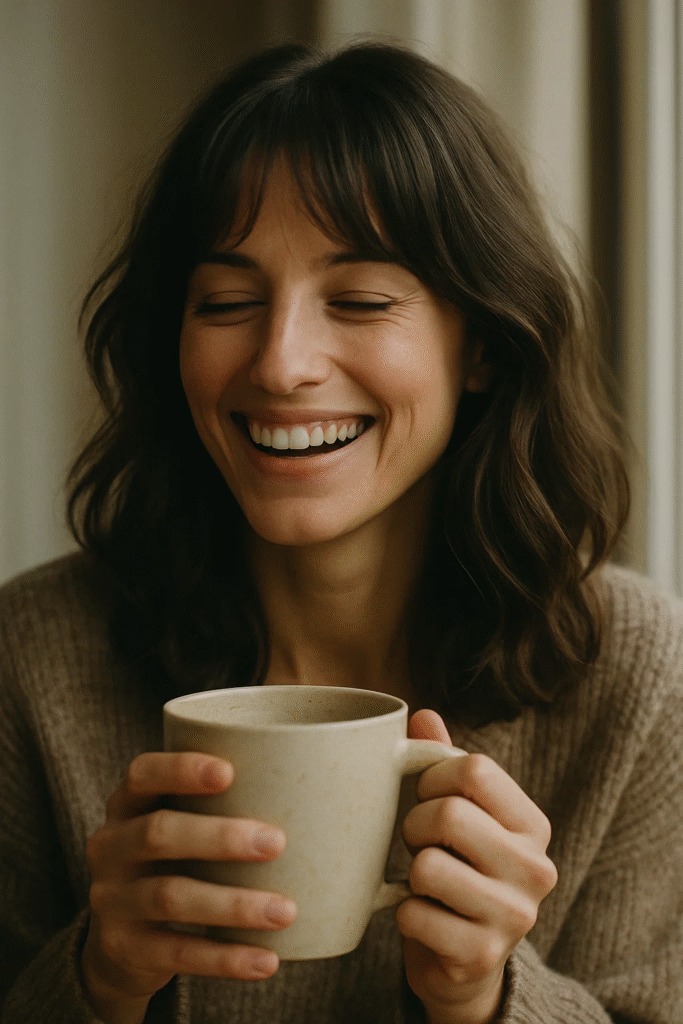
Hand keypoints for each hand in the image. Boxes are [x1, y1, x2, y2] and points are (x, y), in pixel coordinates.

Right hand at [81, 752, 296, 1023]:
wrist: (124, 939)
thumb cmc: (183, 858)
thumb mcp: (188, 821)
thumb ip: (237, 798)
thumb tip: (347, 786)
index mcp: (129, 802)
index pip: (143, 773)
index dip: (181, 768)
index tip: (230, 771)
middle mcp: (111, 845)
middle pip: (158, 833)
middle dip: (219, 836)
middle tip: (278, 842)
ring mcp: (112, 899)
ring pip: (170, 896)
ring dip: (232, 904)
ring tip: (286, 910)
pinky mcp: (124, 949)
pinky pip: (176, 954)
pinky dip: (225, 959)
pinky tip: (267, 959)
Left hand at [396, 711, 556, 1023]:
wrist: (465, 963)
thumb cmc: (458, 869)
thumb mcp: (460, 813)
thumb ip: (444, 763)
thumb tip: (422, 715)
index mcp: (533, 824)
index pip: (475, 769)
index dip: (432, 777)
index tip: (426, 796)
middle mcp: (536, 869)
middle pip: (449, 813)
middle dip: (415, 824)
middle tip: (420, 842)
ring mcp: (514, 917)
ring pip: (427, 866)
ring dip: (410, 872)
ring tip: (426, 882)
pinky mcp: (481, 956)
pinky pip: (412, 915)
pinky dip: (403, 914)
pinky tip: (425, 918)